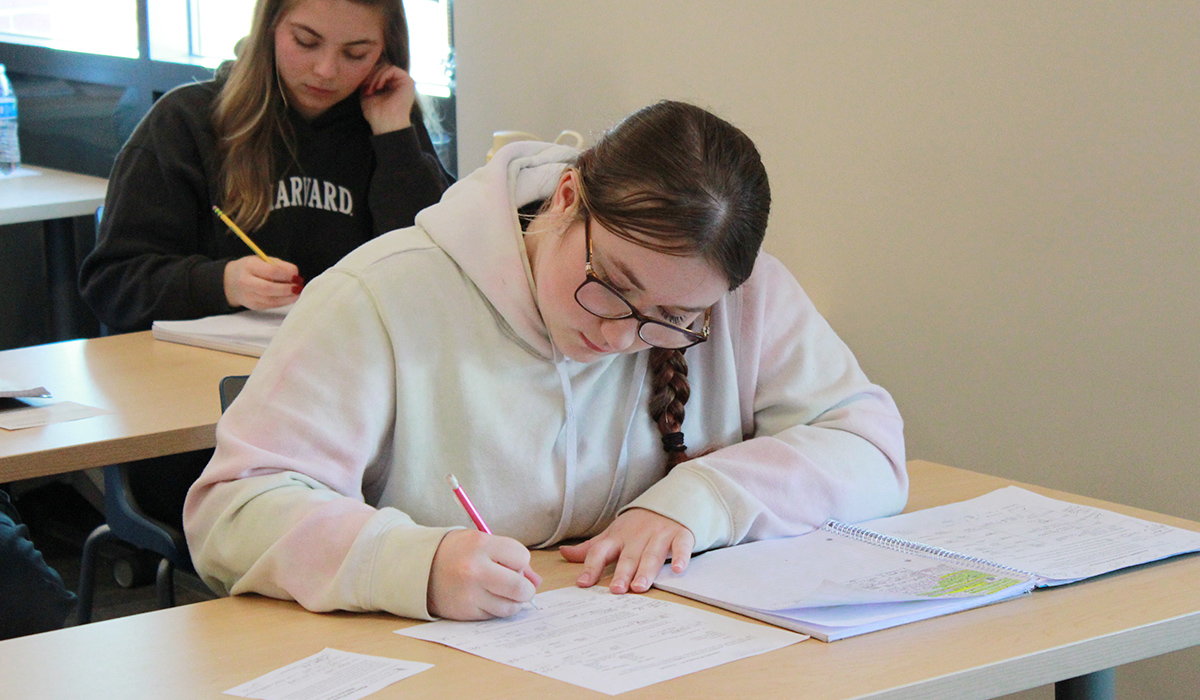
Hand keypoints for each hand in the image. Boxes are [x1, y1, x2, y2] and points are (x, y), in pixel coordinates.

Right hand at [223, 255, 302, 308]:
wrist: (231, 281)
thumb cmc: (252, 268)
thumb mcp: (263, 260)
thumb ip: (279, 265)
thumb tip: (295, 274)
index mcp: (249, 266)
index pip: (271, 271)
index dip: (287, 274)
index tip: (297, 275)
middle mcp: (246, 281)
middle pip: (269, 288)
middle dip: (287, 288)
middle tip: (299, 286)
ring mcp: (248, 296)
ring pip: (271, 300)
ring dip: (288, 297)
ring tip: (298, 292)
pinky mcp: (253, 305)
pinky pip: (271, 305)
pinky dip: (283, 302)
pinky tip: (290, 297)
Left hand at [359, 63, 415, 134]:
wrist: (385, 124)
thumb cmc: (376, 114)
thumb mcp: (367, 93)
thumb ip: (367, 81)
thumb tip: (363, 69)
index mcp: (390, 85)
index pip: (378, 70)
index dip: (368, 75)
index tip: (361, 86)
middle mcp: (398, 82)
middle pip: (381, 66)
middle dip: (371, 75)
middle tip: (365, 86)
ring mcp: (404, 81)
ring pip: (386, 66)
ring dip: (375, 76)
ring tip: (371, 89)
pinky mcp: (408, 81)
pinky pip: (392, 69)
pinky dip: (382, 76)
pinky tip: (378, 87)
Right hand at [428, 529, 541, 619]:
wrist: (419, 567)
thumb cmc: (457, 552)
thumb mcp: (482, 543)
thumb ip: (510, 557)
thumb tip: (536, 582)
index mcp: (480, 545)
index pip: (522, 557)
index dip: (520, 562)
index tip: (511, 563)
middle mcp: (475, 570)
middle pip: (520, 588)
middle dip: (526, 589)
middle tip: (520, 587)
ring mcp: (469, 594)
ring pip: (510, 606)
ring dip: (512, 601)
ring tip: (500, 591)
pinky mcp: (465, 612)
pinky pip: (494, 615)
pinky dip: (496, 609)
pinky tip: (486, 598)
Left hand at [559, 508, 694, 594]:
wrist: (670, 499)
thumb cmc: (638, 524)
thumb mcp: (613, 533)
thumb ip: (591, 548)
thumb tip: (563, 553)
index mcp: (618, 537)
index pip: (600, 551)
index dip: (590, 567)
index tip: (583, 583)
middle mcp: (637, 536)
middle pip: (628, 557)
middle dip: (622, 573)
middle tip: (617, 590)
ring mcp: (659, 534)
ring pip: (652, 554)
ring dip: (646, 570)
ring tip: (640, 586)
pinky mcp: (680, 534)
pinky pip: (681, 546)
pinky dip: (681, 557)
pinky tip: (678, 569)